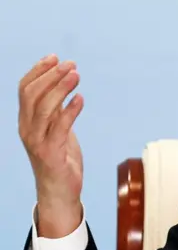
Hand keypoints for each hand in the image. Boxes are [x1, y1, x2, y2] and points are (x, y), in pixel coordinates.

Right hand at [18, 54, 84, 237]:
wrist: (59, 192)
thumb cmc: (59, 159)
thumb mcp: (57, 129)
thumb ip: (56, 110)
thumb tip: (63, 84)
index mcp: (26, 121)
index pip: (24, 89)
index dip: (38, 71)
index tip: (55, 57)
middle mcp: (27, 129)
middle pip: (32, 95)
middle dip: (50, 75)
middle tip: (71, 64)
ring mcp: (37, 142)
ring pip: (44, 108)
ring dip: (60, 88)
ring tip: (77, 75)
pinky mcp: (51, 153)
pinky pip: (60, 127)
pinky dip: (70, 111)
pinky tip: (81, 98)